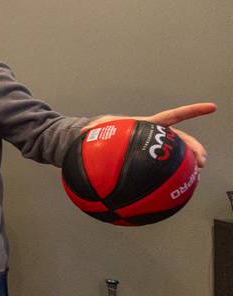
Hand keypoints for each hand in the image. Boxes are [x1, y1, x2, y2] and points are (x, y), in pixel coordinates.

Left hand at [85, 102, 215, 167]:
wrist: (100, 143)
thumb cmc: (100, 133)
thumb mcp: (99, 127)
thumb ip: (94, 128)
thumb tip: (83, 131)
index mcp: (148, 125)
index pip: (173, 116)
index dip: (192, 111)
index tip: (211, 107)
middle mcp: (155, 136)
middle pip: (181, 140)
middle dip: (194, 149)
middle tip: (201, 161)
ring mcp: (155, 149)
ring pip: (177, 155)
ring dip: (189, 163)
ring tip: (194, 174)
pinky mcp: (151, 160)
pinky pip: (165, 168)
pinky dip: (173, 176)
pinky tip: (177, 188)